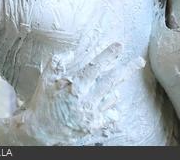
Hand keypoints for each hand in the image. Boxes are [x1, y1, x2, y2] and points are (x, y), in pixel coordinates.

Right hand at [14, 42, 144, 144]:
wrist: (39, 133)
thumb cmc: (42, 104)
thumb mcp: (44, 80)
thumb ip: (57, 63)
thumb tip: (71, 52)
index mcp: (74, 87)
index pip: (96, 66)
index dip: (109, 54)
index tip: (119, 45)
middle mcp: (86, 100)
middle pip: (112, 81)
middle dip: (128, 69)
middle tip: (139, 61)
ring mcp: (92, 115)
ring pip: (113, 96)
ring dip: (112, 89)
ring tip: (98, 90)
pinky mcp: (95, 126)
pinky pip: (111, 112)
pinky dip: (110, 106)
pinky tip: (101, 104)